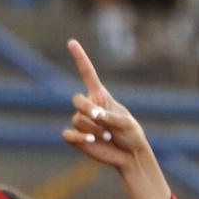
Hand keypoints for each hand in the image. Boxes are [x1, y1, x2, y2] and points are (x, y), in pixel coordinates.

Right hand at [61, 39, 151, 171]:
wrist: (130, 156)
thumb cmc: (131, 135)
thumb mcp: (126, 123)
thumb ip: (110, 117)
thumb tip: (94, 116)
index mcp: (101, 96)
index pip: (87, 74)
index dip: (80, 58)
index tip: (71, 42)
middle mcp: (89, 107)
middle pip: (77, 100)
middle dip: (86, 108)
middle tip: (100, 118)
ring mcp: (82, 123)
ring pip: (76, 120)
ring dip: (92, 129)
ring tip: (106, 136)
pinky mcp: (77, 139)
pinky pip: (68, 134)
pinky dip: (78, 138)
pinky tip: (89, 141)